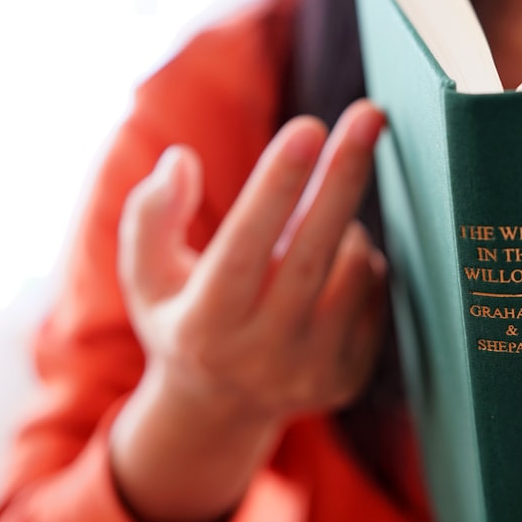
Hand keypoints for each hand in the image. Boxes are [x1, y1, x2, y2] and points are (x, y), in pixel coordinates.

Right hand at [109, 99, 386, 521]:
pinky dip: (359, 264)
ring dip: (343, 225)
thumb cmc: (182, 317)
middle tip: (370, 114)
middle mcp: (260, 356)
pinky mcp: (349, 377)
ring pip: (353, 270)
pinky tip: (328, 271)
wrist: (221, 407)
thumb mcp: (146, 273)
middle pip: (312, 255)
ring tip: (313, 229)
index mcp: (203, 325)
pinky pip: (375, 294)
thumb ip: (151, 215)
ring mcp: (310, 373)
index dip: (276, 186)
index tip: (307, 127)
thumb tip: (180, 161)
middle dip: (343, 178)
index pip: (243, 247)